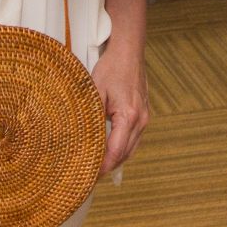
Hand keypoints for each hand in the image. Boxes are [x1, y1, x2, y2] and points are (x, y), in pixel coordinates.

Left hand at [89, 42, 149, 171]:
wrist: (129, 51)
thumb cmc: (112, 68)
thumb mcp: (95, 91)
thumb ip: (91, 117)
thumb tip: (81, 138)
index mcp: (128, 116)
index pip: (116, 152)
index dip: (103, 167)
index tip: (90, 175)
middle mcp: (140, 120)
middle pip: (125, 154)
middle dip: (108, 167)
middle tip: (90, 174)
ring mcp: (145, 117)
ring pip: (131, 148)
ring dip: (116, 159)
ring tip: (98, 166)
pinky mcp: (144, 114)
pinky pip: (134, 138)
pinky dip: (122, 148)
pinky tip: (110, 149)